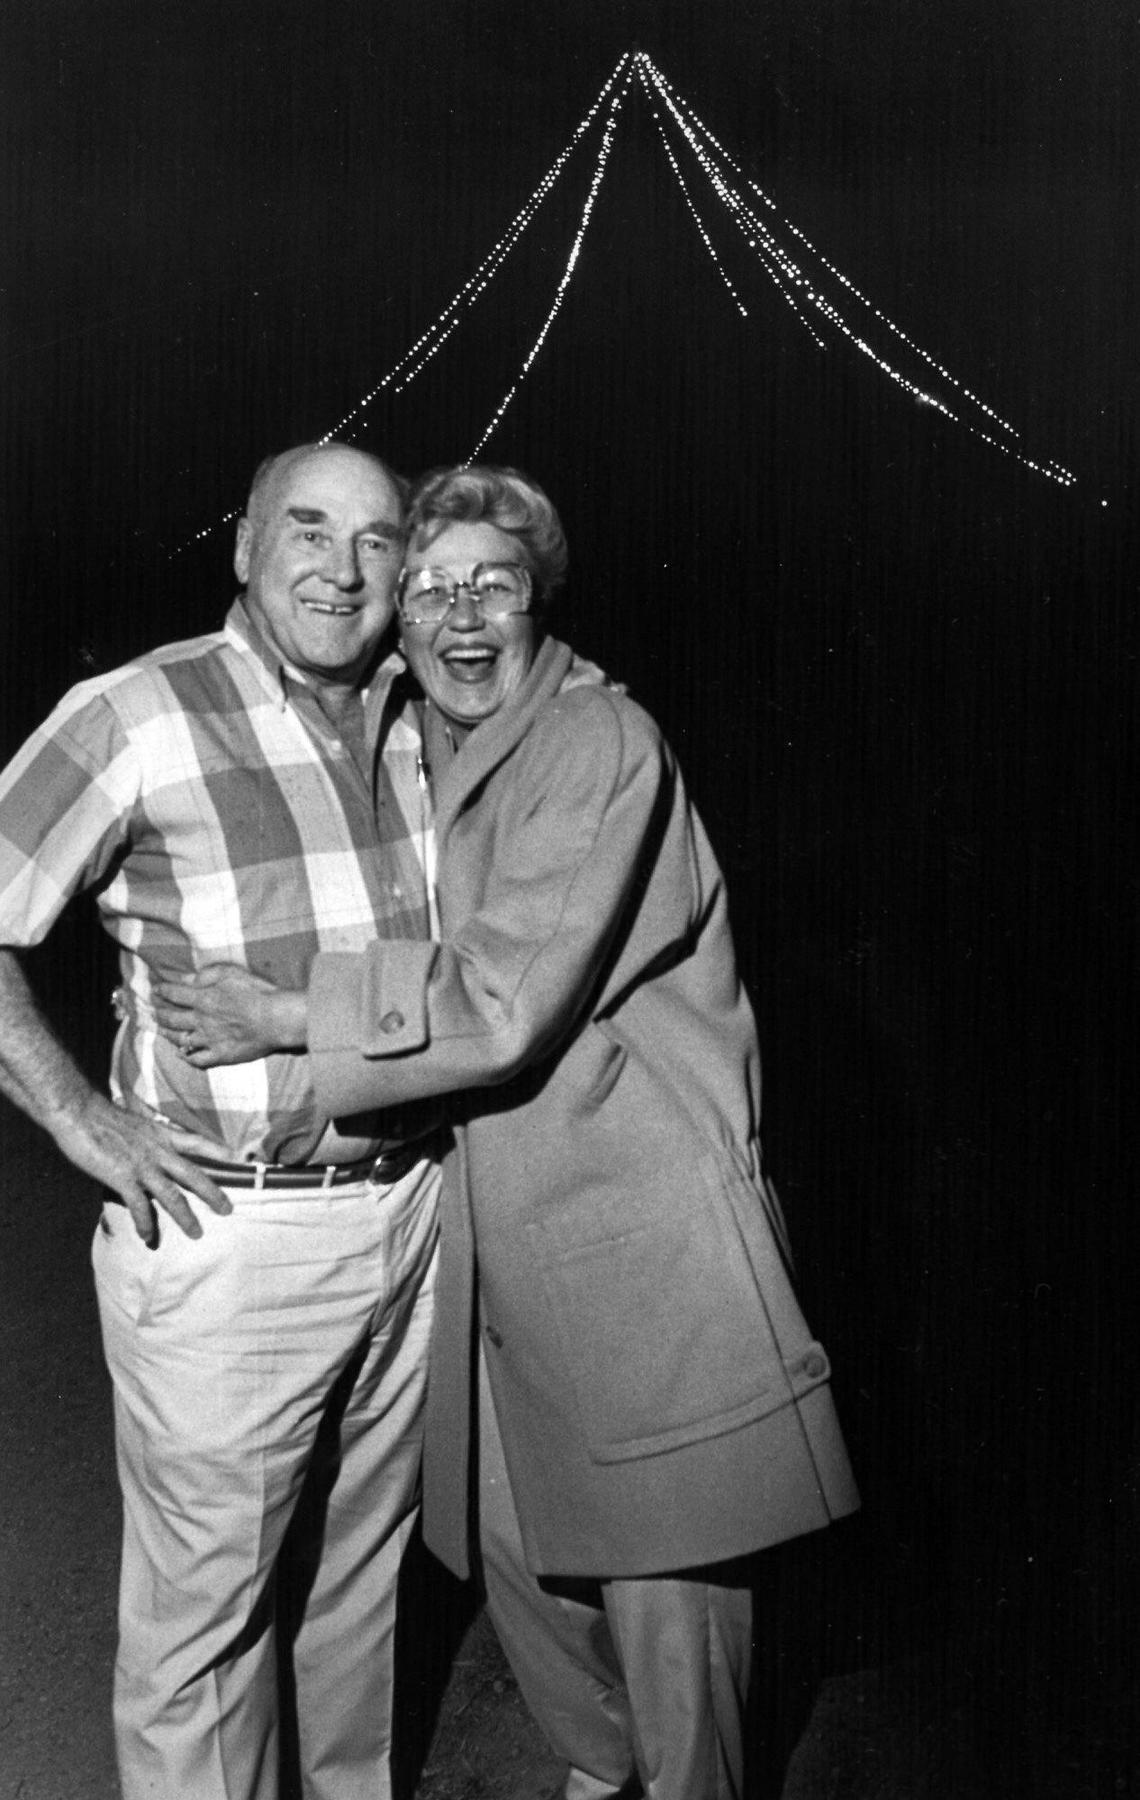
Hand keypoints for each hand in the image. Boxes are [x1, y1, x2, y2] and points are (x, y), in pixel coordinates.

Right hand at [52, 1090, 231, 1245]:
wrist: (78, 1112)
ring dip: (186, 1217)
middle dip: (213, 1193)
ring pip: (172, 1196)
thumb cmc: (101, 1116)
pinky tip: (148, 1237)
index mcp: (161, 1135)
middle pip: (193, 1174)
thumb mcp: (134, 1122)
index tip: (235, 1159)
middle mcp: (157, 1150)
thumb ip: (146, 1137)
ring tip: (196, 1233)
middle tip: (228, 1209)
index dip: (217, 1150)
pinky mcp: (123, 1177)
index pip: (196, 1142)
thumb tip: (147, 1147)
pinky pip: (139, 1206)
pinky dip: (145, 1223)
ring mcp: (142, 1165)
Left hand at [154, 963, 306, 1065]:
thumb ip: (206, 975)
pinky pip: (197, 1060)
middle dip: (160, 1014)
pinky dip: (187, 1057)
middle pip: (172, 1018)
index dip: (162, 991)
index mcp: (203, 999)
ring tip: (161, 1031)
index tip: (155, 991)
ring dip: (168, 1034)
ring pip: (180, 1039)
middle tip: (154, 1012)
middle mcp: (201, 1021)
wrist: (276, 1019)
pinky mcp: (220, 1055)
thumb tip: (185, 978)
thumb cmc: (257, 992)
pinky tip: (182, 1055)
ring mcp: (209, 1040)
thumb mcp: (231, 973)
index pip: (174, 994)